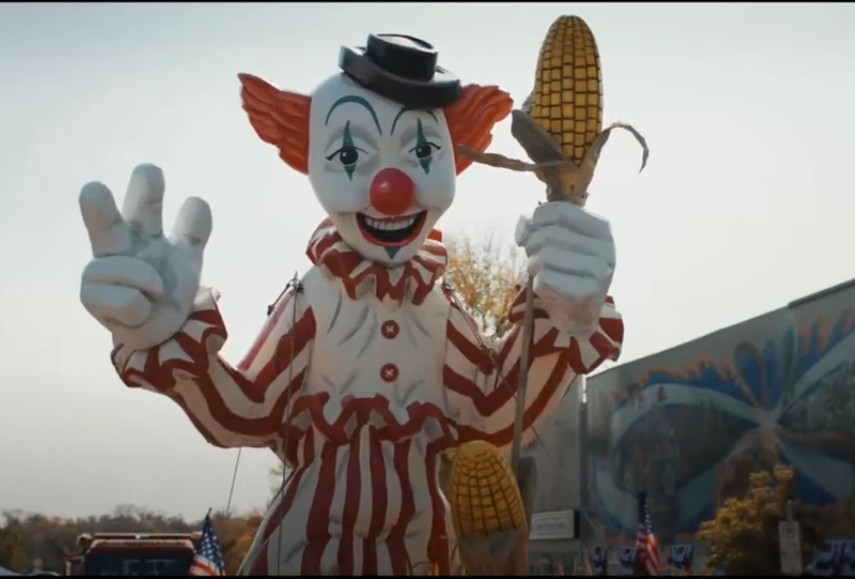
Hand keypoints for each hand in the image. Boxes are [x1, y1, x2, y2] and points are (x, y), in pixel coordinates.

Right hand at [79, 164, 212, 350]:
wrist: (160, 329)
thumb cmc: (169, 287)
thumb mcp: (187, 259)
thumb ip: (193, 232)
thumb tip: (196, 200)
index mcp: (143, 228)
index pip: (148, 205)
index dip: (148, 189)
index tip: (149, 171)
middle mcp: (119, 241)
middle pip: (107, 220)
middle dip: (100, 205)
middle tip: (94, 190)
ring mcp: (102, 267)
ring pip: (123, 269)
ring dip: (146, 283)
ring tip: (152, 295)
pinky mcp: (90, 293)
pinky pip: (129, 299)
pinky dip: (139, 309)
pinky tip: (136, 311)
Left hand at [515, 201, 614, 332]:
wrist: (579, 313)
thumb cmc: (567, 270)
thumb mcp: (557, 242)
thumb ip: (538, 227)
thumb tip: (523, 223)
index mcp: (601, 228)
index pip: (559, 211)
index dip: (537, 220)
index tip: (532, 232)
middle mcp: (605, 248)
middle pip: (548, 235)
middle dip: (531, 245)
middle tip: (534, 257)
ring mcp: (599, 271)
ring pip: (545, 257)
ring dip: (533, 265)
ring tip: (540, 272)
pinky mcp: (587, 293)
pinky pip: (546, 279)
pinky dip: (538, 283)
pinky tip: (548, 287)